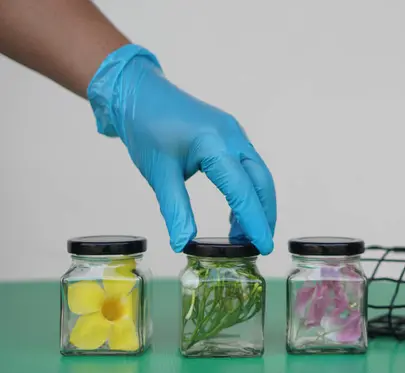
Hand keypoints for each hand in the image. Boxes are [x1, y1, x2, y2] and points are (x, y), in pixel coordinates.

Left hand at [87, 45, 275, 253]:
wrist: (139, 92)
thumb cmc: (146, 127)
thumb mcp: (159, 173)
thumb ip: (175, 209)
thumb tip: (182, 243)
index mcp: (216, 145)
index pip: (243, 191)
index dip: (254, 222)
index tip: (263, 247)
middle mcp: (233, 137)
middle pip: (261, 182)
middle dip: (265, 215)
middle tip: (260, 245)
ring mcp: (234, 134)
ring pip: (258, 175)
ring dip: (257, 204)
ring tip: (246, 234)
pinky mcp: (229, 135)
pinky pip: (247, 167)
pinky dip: (247, 191)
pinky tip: (235, 212)